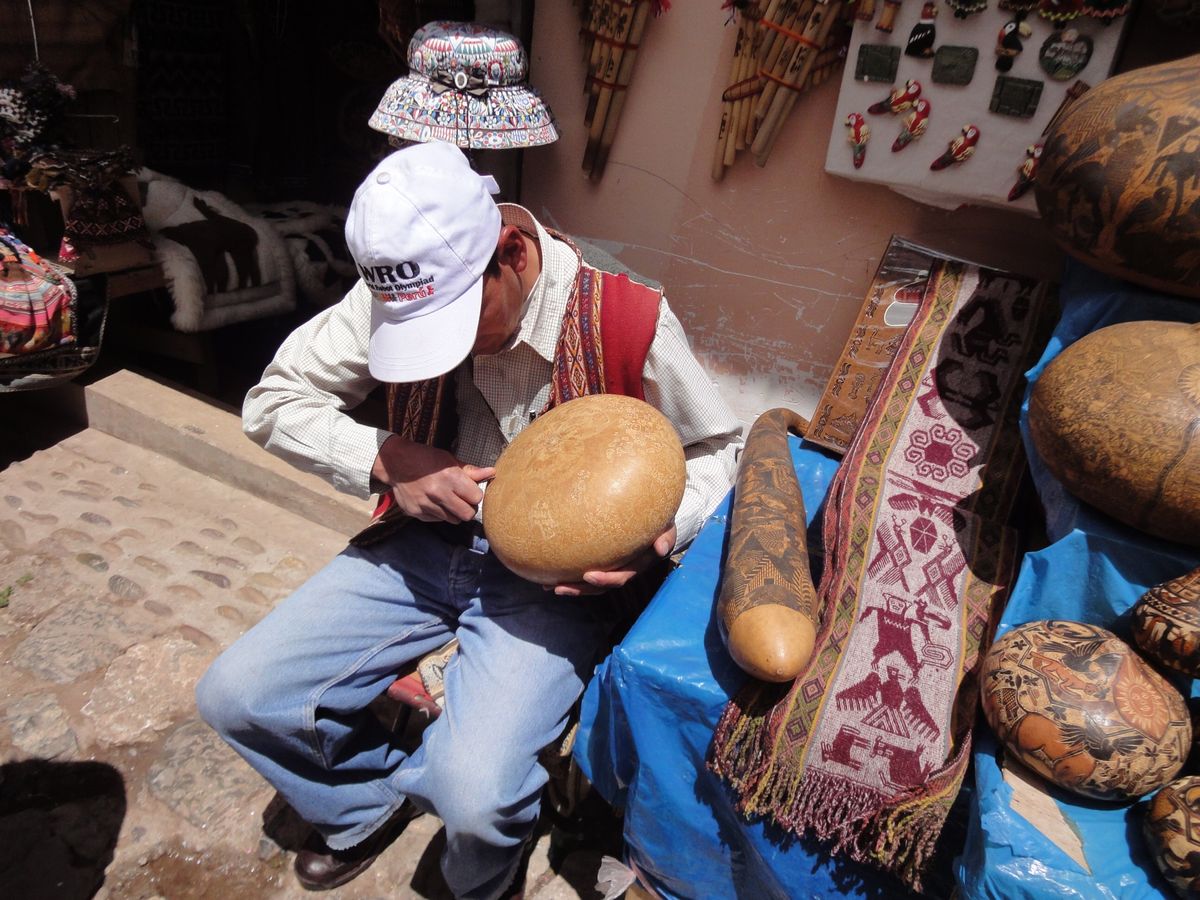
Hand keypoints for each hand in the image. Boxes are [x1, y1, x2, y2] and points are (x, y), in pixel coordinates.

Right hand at [372, 435, 494, 522]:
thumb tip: (492, 472)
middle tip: (462, 499)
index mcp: (450, 478)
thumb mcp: (449, 461)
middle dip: (468, 508)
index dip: (475, 494)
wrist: (396, 463)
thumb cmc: (426, 459)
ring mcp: (426, 505)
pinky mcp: (416, 513)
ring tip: (447, 499)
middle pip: (467, 514)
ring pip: (453, 520)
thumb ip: (470, 471)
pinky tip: (433, 501)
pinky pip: (437, 520)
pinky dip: (439, 513)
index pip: (477, 498)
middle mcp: (438, 494)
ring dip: (454, 512)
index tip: (470, 490)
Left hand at [551, 525, 676, 596]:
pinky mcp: (604, 560)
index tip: (589, 576)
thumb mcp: (667, 525)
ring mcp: (614, 566)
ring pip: (592, 582)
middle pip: (602, 584)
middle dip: (581, 588)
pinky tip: (549, 576)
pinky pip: (586, 569)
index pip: (622, 575)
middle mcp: (626, 568)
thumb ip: (665, 535)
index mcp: (640, 563)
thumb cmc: (660, 518)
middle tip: (560, 587)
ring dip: (572, 587)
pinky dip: (569, 574)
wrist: (657, 515)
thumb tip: (661, 548)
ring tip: (549, 587)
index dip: (606, 579)